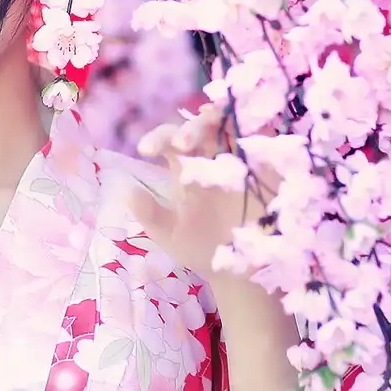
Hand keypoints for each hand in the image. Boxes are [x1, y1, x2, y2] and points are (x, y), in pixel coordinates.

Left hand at [126, 103, 277, 306]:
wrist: (240, 272)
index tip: (145, 150)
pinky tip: (249, 130)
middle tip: (182, 144)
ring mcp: (240, 159)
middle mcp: (211, 157)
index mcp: (184, 167)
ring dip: (222, 118)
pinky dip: (256, 128)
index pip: (169, 140)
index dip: (158, 137)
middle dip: (191, 129)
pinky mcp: (266, 167)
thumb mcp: (170, 235)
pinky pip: (262, 140)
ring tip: (213, 119)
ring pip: (231, 125)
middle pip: (201, 127)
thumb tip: (124, 191)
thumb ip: (150, 213)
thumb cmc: (201, 249)